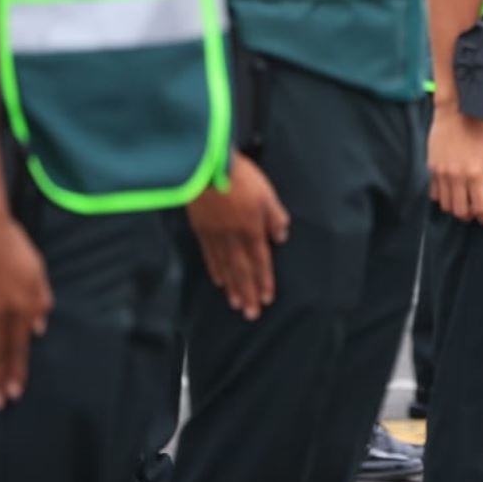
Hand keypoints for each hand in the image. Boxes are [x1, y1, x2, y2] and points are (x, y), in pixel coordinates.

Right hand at [186, 153, 289, 318]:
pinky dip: (215, 270)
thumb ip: (274, 216)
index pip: (260, 261)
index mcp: (251, 230)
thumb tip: (281, 237)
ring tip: (236, 304)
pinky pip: (209, 256)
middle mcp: (233, 238)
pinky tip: (219, 281)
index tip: (266, 299)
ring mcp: (215, 236)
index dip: (264, 281)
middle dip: (248, 293)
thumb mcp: (267, 194)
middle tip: (251, 314)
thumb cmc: (241, 177)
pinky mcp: (201, 229)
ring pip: (225, 267)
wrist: (206, 167)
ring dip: (233, 287)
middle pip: (242, 270)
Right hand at [428, 102, 482, 224]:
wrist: (456, 112)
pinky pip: (434, 194)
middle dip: (470, 216)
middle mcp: (457, 178)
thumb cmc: (481, 130)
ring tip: (463, 204)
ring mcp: (442, 174)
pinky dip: (442, 199)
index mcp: (475, 174)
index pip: (480, 207)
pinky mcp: (431, 169)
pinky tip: (450, 193)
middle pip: (460, 211)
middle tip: (476, 212)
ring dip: (455, 209)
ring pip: (446, 205)